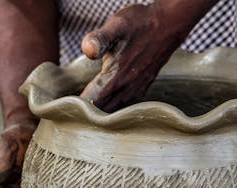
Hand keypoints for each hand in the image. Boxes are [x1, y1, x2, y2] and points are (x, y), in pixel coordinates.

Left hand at [80, 1, 216, 111]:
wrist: (170, 24)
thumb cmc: (142, 23)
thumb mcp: (118, 25)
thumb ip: (100, 38)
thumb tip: (88, 49)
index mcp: (116, 77)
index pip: (92, 101)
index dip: (78, 107)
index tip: (66, 111)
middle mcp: (127, 87)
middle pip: (103, 109)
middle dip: (88, 114)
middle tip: (73, 115)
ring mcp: (137, 88)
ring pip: (116, 108)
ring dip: (103, 112)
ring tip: (89, 113)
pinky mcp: (144, 85)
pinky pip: (127, 103)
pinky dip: (116, 106)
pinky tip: (111, 102)